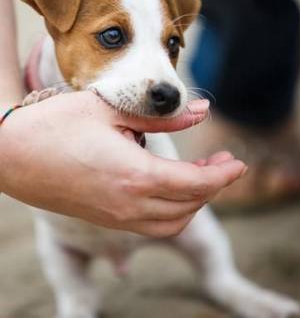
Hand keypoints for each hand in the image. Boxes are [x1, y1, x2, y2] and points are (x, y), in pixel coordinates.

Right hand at [0, 91, 245, 235]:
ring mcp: (116, 217)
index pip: (195, 184)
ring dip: (196, 201)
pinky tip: (175, 189)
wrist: (9, 153)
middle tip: (226, 164)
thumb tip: (200, 110)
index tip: (240, 163)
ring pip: (174, 221)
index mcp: (133, 175)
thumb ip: (161, 117)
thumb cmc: (57, 124)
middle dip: (215, 185)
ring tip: (205, 175)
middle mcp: (128, 205)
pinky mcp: (106, 219)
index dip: (223, 174)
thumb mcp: (112, 110)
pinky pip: (153, 225)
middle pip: (190, 205)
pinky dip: (175, 211)